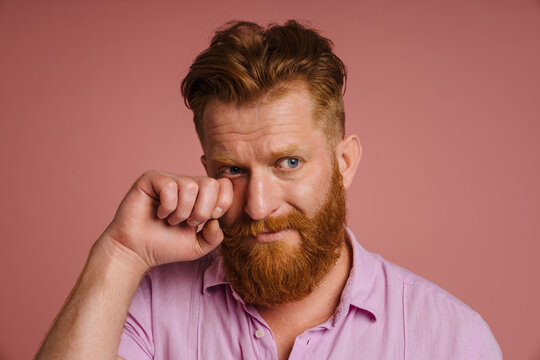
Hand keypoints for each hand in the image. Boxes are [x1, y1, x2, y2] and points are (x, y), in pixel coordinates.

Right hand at [102, 170, 232, 268]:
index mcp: (201, 195)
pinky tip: (160, 214)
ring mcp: (169, 179)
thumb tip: (216, 220)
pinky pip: (170, 186)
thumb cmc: (165, 246)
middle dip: (203, 210)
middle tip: (189, 223)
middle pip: (211, 183)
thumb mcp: (198, 246)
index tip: (210, 219)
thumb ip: (214, 237)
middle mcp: (186, 183)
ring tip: (171, 221)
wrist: (137, 251)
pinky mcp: (151, 179)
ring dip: (182, 212)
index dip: (222, 203)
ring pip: (191, 186)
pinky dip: (168, 206)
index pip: (224, 185)